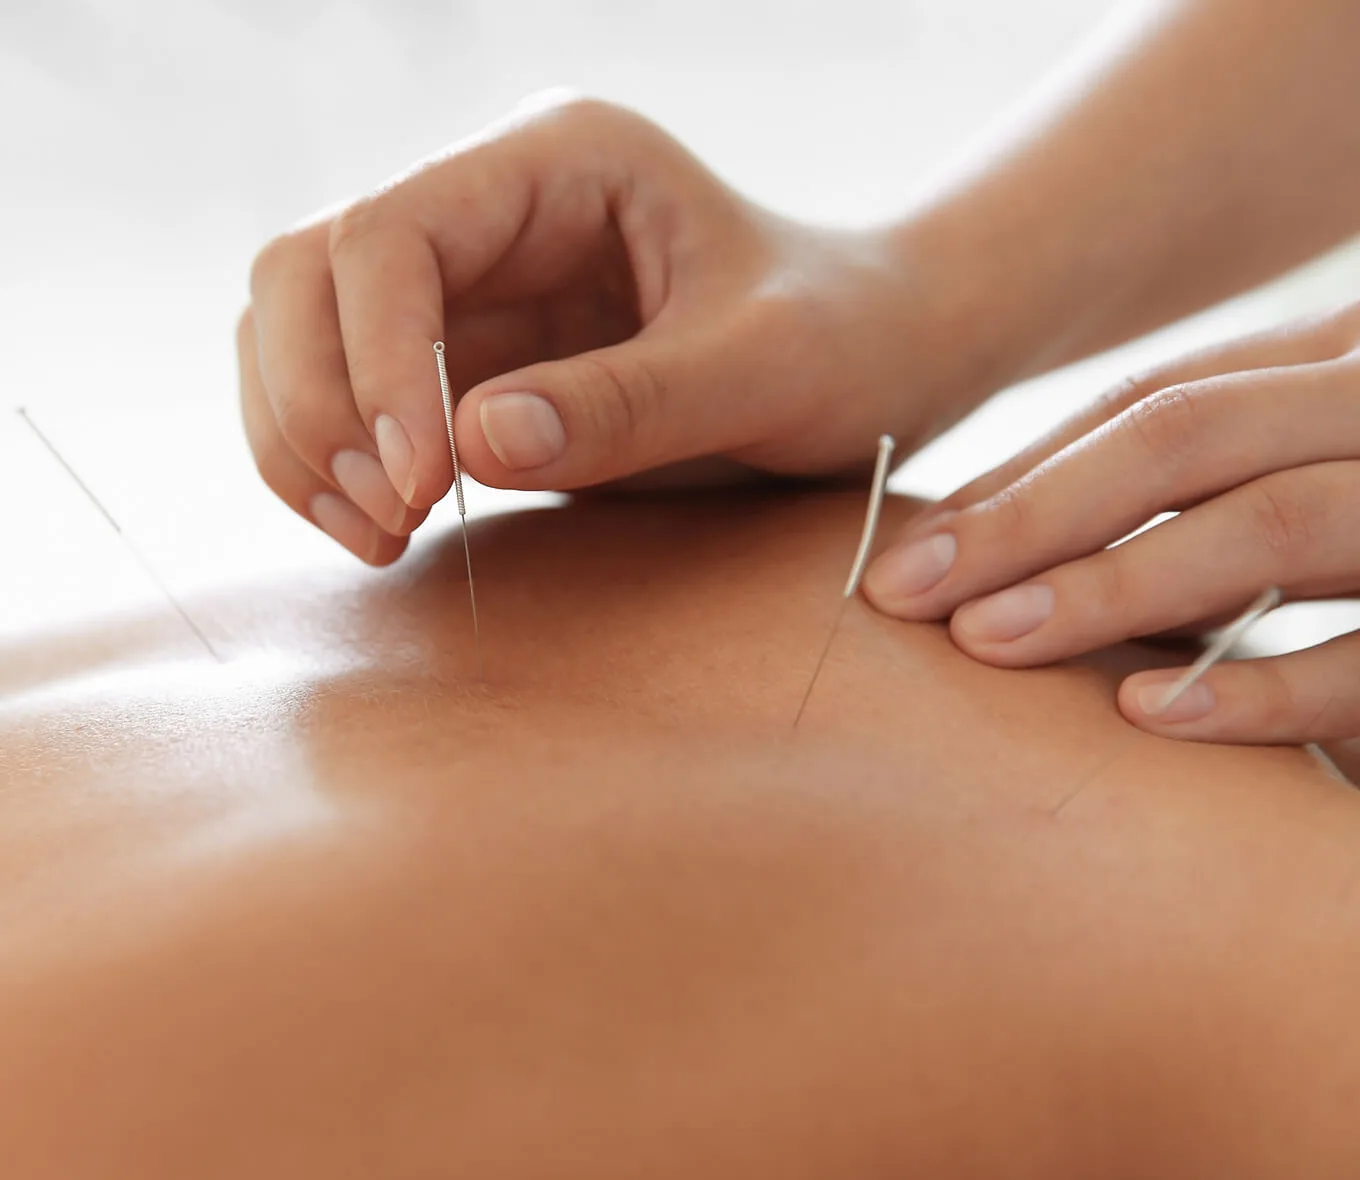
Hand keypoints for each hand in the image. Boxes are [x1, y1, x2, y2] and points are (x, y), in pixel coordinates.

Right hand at [239, 94, 950, 564]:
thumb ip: (629, 403)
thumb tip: (464, 447)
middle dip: (318, 400)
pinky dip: (334, 466)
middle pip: (304, 271)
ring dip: (306, 439)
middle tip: (390, 515)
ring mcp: (468, 284)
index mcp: (556, 163)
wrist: (871, 363)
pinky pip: (345, 399)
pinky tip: (388, 530)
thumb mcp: (763, 370)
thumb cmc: (842, 341)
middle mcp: (489, 208)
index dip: (377, 358)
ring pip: (296, 334)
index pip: (389, 234)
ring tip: (380, 536)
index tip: (426, 478)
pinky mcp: (464, 358)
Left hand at [864, 301, 1359, 747]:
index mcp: (1336, 361)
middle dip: (1026, 517)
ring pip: (1268, 522)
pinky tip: (1143, 712)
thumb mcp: (1310, 469)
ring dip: (1110, 587)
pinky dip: (1260, 688)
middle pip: (1182, 437)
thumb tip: (1007, 551)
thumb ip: (1204, 489)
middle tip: (902, 593)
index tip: (907, 550)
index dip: (1018, 477)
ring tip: (984, 640)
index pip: (1151, 403)